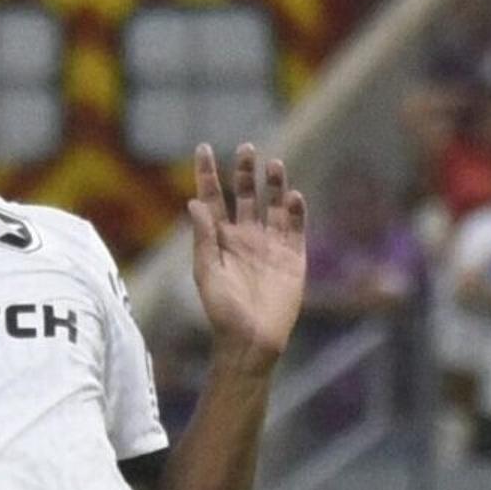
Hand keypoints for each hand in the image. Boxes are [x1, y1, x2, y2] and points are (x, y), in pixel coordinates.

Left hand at [187, 142, 307, 364]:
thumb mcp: (207, 273)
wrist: (252, 341)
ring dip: (275, 185)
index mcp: (221, 239)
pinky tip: (294, 197)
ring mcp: (271, 246)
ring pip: (274, 206)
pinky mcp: (293, 259)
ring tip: (275, 164)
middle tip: (247, 148)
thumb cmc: (223, 312)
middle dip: (246, 171)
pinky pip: (296, 229)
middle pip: (246, 195)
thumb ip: (203, 238)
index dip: (208, 174)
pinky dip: (296, 212)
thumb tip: (194, 202)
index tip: (203, 148)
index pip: (214, 198)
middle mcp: (246, 237)